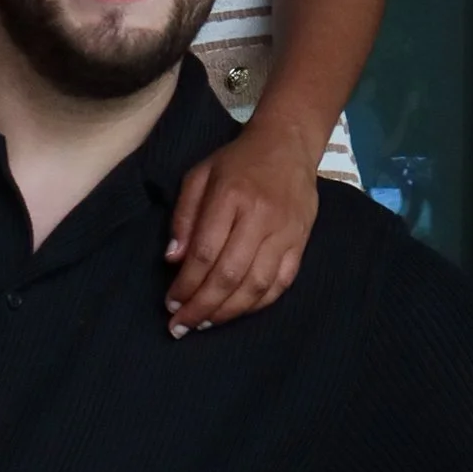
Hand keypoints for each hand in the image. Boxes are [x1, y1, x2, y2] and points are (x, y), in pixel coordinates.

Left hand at [164, 129, 320, 328]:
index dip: (186, 284)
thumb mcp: (199, 176)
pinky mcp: (302, 242)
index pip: (206, 253)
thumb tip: (173, 261)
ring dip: (228, 312)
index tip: (170, 303)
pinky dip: (258, 304)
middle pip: (230, 275)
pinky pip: (282, 283)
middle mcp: (262, 217)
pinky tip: (236, 312)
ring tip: (205, 324)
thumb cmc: (237, 162)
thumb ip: (184, 217)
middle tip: (181, 326)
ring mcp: (286, 232)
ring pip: (257, 285)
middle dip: (202, 306)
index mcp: (231, 196)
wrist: (288, 146)